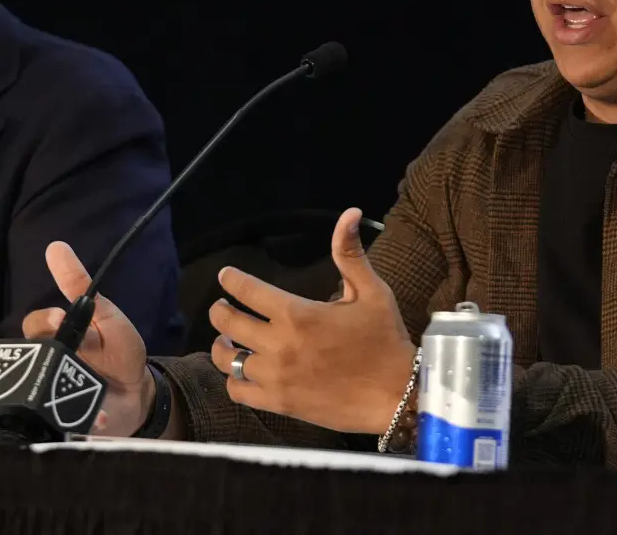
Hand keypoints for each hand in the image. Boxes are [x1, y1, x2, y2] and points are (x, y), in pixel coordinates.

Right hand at [21, 242, 153, 437]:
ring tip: (83, 390)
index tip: (60, 316)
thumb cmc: (121, 353)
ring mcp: (52, 397)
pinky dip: (80, 422)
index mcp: (58, 340)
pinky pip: (58, 426)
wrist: (137, 397)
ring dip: (58, 392)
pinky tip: (98, 417)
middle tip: (65, 353)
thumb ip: (82, 287)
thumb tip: (55, 247)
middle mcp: (49, 367)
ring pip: (35, 395)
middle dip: (43, 355)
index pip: (35, 326)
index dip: (43, 321)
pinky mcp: (63, 424)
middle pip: (27, 360)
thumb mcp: (110, 317)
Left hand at [209, 207, 415, 434]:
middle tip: (221, 306)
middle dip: (219, 310)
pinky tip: (242, 372)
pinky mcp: (279, 403)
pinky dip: (234, 380)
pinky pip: (238, 391)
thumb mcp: (371, 292)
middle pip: (228, 322)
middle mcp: (279, 344)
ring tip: (228, 340)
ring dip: (222, 346)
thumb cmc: (384, 340)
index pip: (246, 290)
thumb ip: (350, 254)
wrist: (397, 396)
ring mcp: (276, 376)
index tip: (226, 276)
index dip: (231, 279)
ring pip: (227, 360)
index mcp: (297, 314)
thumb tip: (349, 213)